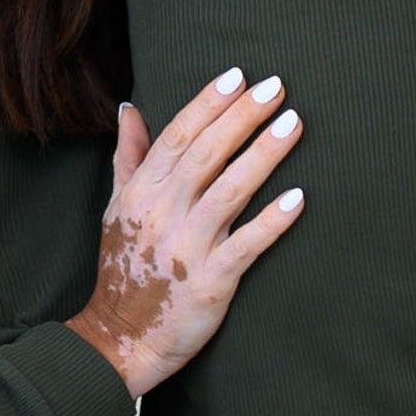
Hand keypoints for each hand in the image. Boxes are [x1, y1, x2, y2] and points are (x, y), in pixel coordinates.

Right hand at [68, 68, 305, 397]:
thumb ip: (128, 158)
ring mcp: (185, 248)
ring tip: (293, 124)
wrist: (119, 339)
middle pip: (206, 154)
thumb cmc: (123, 271)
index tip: (238, 76)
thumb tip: (129, 109)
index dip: (208, 104)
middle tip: (278, 87)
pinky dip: (271, 222)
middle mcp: (161, 214)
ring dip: (263, 155)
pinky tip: (299, 199)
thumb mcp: (116, 208)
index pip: (176, 137)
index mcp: (140, 193)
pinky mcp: (209, 282)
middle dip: (243, 117)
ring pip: (229, 191)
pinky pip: (245, 246)